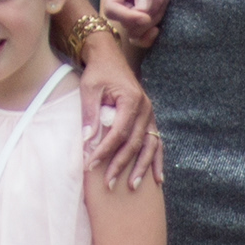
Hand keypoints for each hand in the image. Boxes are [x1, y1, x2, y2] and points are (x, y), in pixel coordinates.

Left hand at [79, 37, 162, 189]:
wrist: (109, 57)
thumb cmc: (98, 73)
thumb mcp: (89, 89)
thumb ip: (90, 114)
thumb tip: (87, 140)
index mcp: (132, 100)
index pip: (118, 132)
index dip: (105, 150)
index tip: (91, 165)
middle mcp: (146, 108)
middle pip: (135, 143)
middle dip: (121, 165)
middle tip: (108, 184)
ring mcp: (150, 114)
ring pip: (149, 145)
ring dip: (141, 167)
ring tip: (133, 187)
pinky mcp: (149, 118)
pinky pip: (156, 142)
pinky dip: (156, 160)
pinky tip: (157, 178)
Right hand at [101, 0, 181, 48]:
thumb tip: (141, 10)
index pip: (111, 9)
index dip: (127, 17)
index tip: (145, 17)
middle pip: (125, 23)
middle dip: (147, 15)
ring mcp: (132, 7)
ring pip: (136, 29)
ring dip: (154, 19)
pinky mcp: (146, 13)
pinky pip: (142, 33)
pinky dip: (149, 35)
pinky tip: (159, 29)